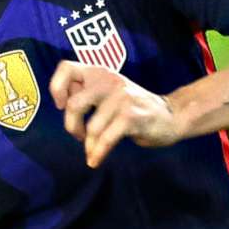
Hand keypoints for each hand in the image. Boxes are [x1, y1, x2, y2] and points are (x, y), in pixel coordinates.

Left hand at [50, 63, 182, 166]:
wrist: (171, 115)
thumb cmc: (135, 107)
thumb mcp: (110, 91)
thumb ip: (88, 91)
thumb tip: (63, 102)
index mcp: (100, 71)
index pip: (66, 67)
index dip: (57, 87)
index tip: (61, 105)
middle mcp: (109, 80)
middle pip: (74, 105)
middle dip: (71, 126)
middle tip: (79, 135)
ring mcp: (122, 98)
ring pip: (91, 127)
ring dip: (89, 144)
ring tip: (93, 149)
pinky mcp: (131, 116)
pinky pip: (106, 139)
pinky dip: (98, 153)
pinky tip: (95, 160)